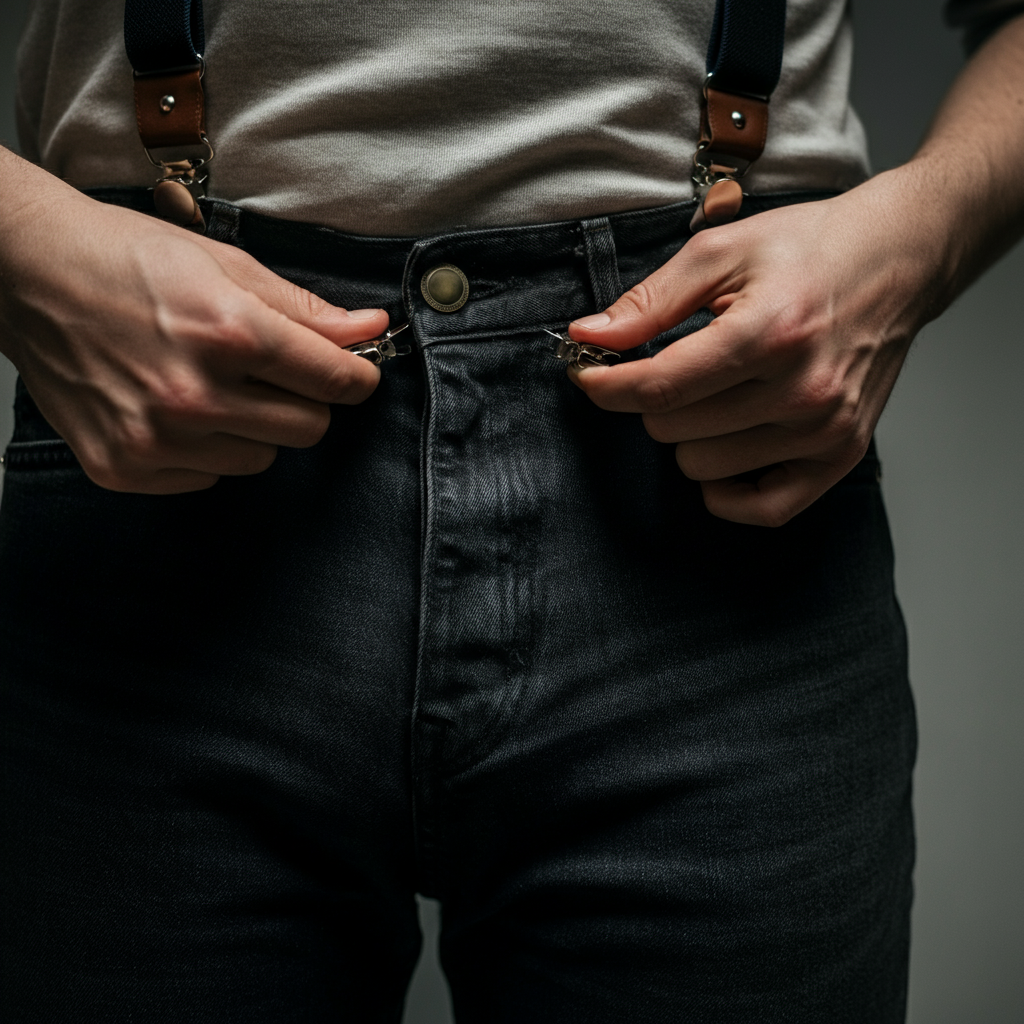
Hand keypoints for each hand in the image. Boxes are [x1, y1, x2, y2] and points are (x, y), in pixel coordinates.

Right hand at [0, 159, 387, 493]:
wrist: (26, 274)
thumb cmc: (127, 258)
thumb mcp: (226, 266)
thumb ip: (306, 310)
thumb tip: (371, 329)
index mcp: (230, 332)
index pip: (337, 382)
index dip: (356, 376)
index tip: (352, 372)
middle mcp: (194, 394)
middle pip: (309, 430)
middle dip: (304, 401)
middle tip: (268, 372)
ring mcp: (155, 438)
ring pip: (262, 458)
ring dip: (253, 427)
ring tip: (210, 384)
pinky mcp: (124, 467)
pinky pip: (210, 477)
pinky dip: (207, 449)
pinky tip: (174, 408)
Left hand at [566, 169, 946, 526]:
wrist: (896, 260)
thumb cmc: (807, 250)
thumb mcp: (719, 254)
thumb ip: (648, 302)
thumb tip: (586, 337)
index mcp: (769, 332)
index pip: (660, 388)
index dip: (607, 386)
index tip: (588, 375)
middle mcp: (803, 391)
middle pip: (673, 430)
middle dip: (657, 398)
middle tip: (682, 364)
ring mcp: (825, 431)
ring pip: (702, 468)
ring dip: (691, 434)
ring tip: (720, 390)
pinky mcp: (841, 456)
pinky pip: (760, 510)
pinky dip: (728, 487)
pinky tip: (727, 445)